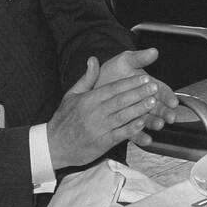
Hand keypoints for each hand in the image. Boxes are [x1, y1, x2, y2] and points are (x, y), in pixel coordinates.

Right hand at [47, 56, 162, 171]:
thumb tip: (93, 59)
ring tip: (152, 102)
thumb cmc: (63, 120)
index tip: (145, 78)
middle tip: (154, 87)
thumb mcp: (71, 96)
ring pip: (122, 117)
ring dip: (138, 109)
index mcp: (88, 100)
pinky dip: (131, 129)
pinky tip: (141, 123)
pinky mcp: (101, 143)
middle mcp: (94, 113)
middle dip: (139, 93)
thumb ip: (87, 78)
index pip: (113, 88)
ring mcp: (98, 129)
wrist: (52, 147)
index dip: (130, 83)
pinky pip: (118, 135)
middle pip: (120, 101)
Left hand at [96, 48, 177, 137]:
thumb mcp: (125, 61)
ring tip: (159, 126)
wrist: (96, 83)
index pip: (163, 90)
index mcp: (147, 85)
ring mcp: (135, 112)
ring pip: (148, 119)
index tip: (173, 102)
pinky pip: (134, 131)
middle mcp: (144, 99)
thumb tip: (153, 51)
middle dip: (165, 112)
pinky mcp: (126, 123)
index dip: (168, 96)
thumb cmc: (112, 71)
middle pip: (158, 106)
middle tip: (170, 117)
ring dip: (155, 123)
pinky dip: (141, 136)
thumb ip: (139, 58)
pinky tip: (146, 140)